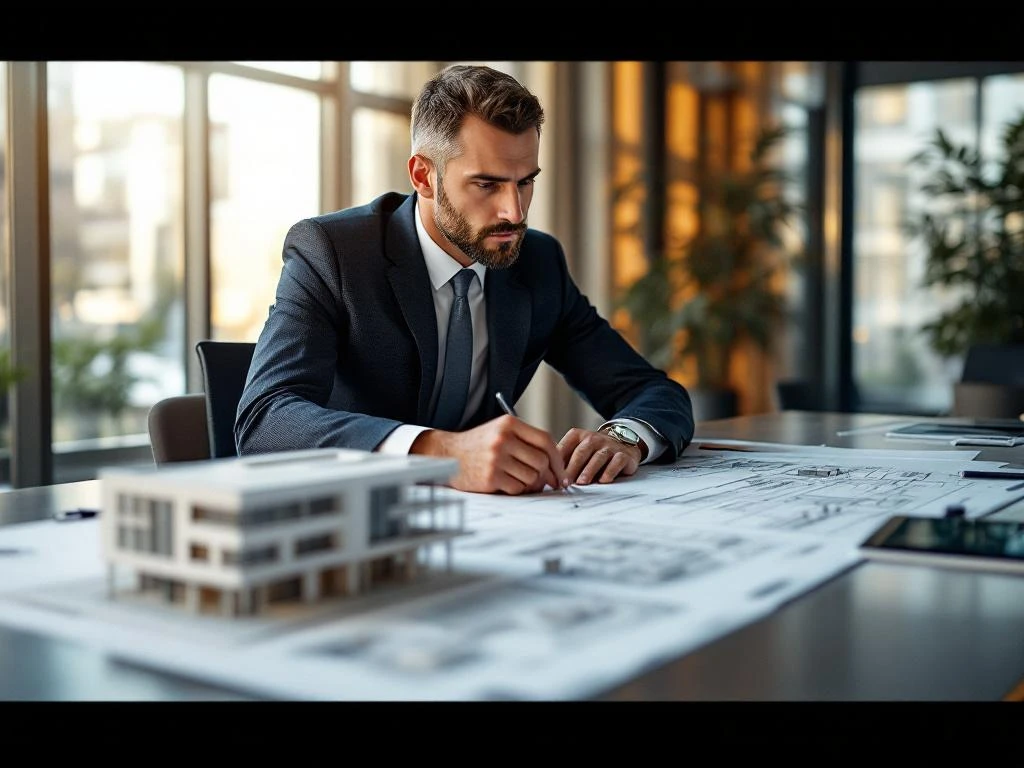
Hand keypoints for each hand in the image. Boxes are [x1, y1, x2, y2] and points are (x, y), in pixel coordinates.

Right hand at [411, 415, 568, 494]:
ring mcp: (496, 459)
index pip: (545, 440)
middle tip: (544, 481)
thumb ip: (526, 442)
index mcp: (509, 424)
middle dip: (546, 475)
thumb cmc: (479, 445)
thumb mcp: (501, 431)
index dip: (557, 459)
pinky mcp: (490, 477)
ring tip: (520, 480)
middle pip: (541, 461)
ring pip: (531, 477)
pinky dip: (517, 489)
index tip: (561, 472)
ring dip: (531, 483)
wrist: (447, 454)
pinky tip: (507, 484)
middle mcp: (503, 439)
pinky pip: (517, 488)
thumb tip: (555, 467)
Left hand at [557, 427, 640, 484]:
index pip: (566, 447)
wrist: (622, 442)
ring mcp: (609, 446)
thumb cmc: (593, 451)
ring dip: (589, 470)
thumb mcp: (576, 450)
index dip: (558, 462)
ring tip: (582, 482)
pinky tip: (603, 480)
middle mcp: (594, 438)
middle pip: (581, 452)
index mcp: (578, 436)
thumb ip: (563, 460)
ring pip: (598, 457)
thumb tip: (547, 476)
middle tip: (565, 482)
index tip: (552, 475)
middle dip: (572, 468)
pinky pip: (617, 461)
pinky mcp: (623, 455)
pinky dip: (610, 471)